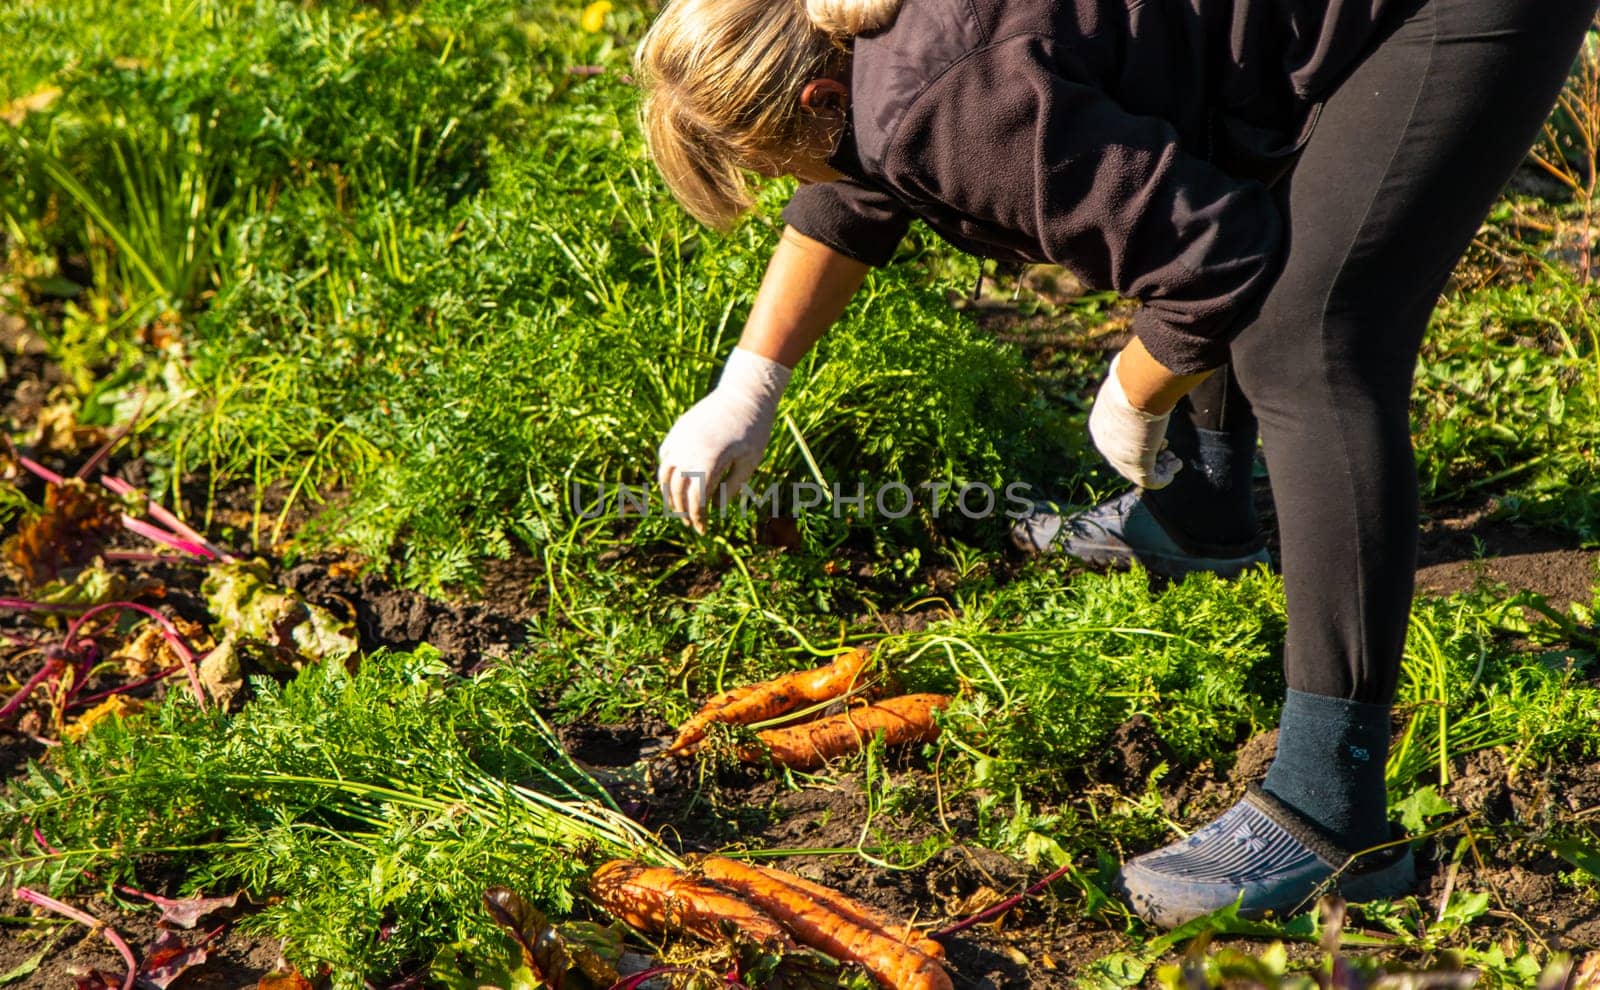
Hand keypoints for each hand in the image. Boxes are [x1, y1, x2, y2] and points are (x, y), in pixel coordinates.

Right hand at [658, 348, 790, 532]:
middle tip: (692, 523)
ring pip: (666, 475)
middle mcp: (689, 452)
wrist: (745, 393)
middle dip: (683, 511)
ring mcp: (680, 439)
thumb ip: (732, 487)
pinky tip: (674, 480)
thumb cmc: (754, 430)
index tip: (703, 530)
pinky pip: (665, 456)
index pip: (696, 500)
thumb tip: (716, 508)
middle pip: (678, 491)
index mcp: (708, 463)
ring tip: (678, 506)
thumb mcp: (749, 462)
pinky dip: (666, 471)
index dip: (698, 518)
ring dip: (670, 494)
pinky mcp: (678, 429)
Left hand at [1088, 352, 1182, 488]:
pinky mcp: (1135, 466)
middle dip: (1150, 456)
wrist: (1138, 387)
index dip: (1141, 442)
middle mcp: (1106, 443)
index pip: (1119, 441)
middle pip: (1128, 458)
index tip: (1159, 437)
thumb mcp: (1134, 379)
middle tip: (1169, 450)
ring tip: (1174, 460)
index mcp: (1101, 424)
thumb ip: (1140, 377)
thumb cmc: (1138, 377)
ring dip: (1159, 468)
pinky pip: (1151, 481)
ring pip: (1140, 471)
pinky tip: (1176, 466)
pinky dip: (1165, 476)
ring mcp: (1118, 456)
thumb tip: (1151, 357)